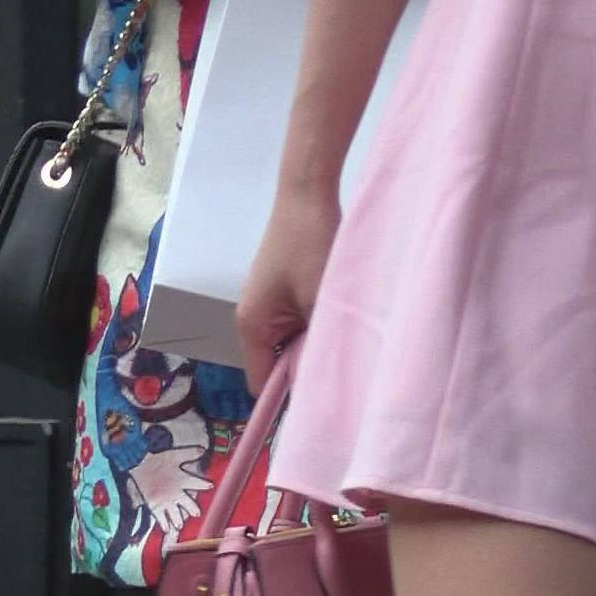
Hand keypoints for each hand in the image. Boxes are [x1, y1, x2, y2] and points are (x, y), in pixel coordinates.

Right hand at [236, 182, 339, 395]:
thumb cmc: (310, 245)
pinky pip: (298, 324)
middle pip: (278, 365)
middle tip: (342, 367)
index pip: (262, 382)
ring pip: (293, 345)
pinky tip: (337, 316)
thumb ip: (315, 347)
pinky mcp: (283, 293)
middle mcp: (253, 319)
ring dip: (315, 343)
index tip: (321, 402)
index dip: (288, 397)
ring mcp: (268, 305)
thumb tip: (320, 387)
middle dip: (306, 367)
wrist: (308, 193)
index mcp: (251, 326)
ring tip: (343, 337)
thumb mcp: (318, 302)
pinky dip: (316, 325)